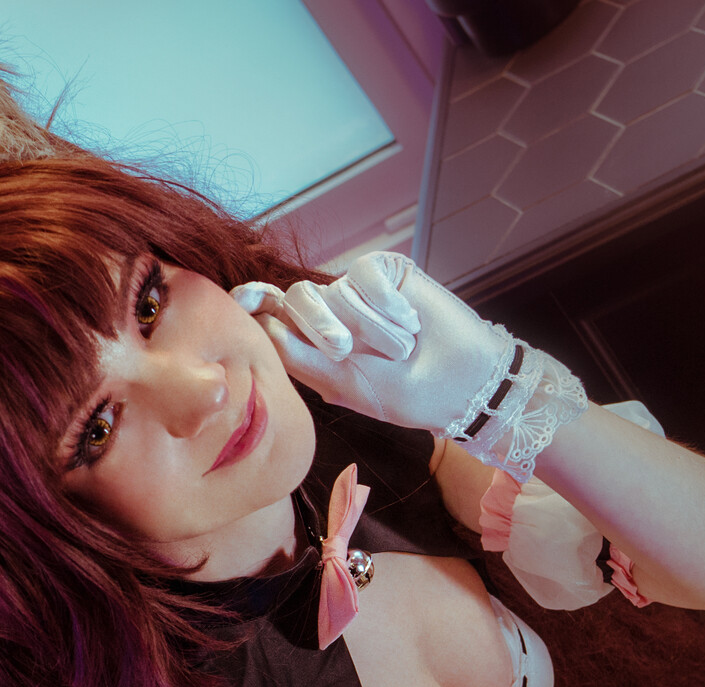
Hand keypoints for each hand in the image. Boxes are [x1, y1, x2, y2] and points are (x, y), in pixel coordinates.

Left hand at [233, 251, 513, 439]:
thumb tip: (264, 327)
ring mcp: (357, 294)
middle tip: (347, 349)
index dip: (253, 303)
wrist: (464, 383)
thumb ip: (303, 358)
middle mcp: (331, 317)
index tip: (240, 298)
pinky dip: (386, 301)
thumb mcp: (348, 385)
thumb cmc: (408, 394)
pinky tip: (409, 321)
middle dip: (319, 325)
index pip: (273, 318)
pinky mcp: (386, 274)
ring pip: (335, 290)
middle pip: (297, 299)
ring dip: (369, 325)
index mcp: (314, 348)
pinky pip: (366, 273)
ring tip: (401, 349)